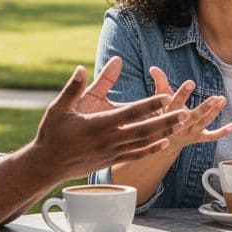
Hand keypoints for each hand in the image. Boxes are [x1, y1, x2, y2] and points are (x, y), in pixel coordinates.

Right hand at [32, 64, 183, 178]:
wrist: (46, 164)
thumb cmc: (52, 134)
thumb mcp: (59, 107)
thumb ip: (74, 87)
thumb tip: (83, 67)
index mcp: (98, 125)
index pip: (129, 113)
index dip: (149, 104)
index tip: (165, 96)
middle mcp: (108, 140)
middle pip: (144, 129)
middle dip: (166, 121)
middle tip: (186, 113)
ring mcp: (111, 152)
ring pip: (144, 143)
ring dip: (164, 133)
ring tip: (181, 125)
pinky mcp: (110, 160)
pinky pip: (135, 155)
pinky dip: (151, 149)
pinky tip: (165, 143)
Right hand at [149, 67, 231, 148]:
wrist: (162, 142)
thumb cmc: (162, 114)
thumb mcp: (159, 101)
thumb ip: (160, 83)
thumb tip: (153, 68)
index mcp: (169, 115)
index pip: (175, 103)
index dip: (183, 93)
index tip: (191, 82)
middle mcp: (180, 126)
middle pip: (193, 117)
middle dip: (204, 108)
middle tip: (215, 97)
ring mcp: (190, 133)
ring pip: (203, 124)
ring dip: (214, 113)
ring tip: (222, 99)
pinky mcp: (198, 138)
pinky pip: (211, 137)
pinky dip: (222, 132)